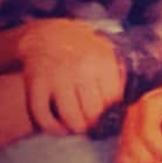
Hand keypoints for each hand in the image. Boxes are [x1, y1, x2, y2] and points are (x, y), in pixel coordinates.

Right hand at [15, 20, 125, 135]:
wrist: (46, 34)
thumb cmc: (80, 48)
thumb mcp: (105, 52)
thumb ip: (117, 74)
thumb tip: (125, 103)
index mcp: (102, 61)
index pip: (113, 99)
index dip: (111, 112)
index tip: (106, 117)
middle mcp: (81, 69)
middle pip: (94, 111)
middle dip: (94, 123)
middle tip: (91, 125)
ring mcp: (57, 77)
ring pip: (71, 117)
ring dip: (76, 128)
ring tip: (77, 127)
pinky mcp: (36, 84)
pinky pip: (43, 116)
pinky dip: (51, 128)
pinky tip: (58, 127)